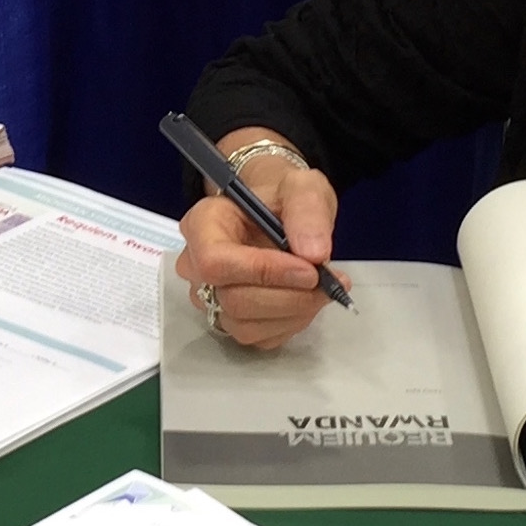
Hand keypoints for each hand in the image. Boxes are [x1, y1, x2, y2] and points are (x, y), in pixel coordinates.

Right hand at [175, 135, 343, 350]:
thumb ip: (308, 212)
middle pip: (234, 300)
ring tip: (323, 286)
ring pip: (246, 326)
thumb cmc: (282, 196)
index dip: (264, 272)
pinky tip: (306, 298)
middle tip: (329, 280)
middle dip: (290, 296)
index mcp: (203, 225)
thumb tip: (314, 254)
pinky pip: (258, 338)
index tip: (309, 269)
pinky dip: (291, 323)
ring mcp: (209, 297)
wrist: (278, 210)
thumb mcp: (302, 187)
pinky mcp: (229, 320)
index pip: (216, 262)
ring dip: (295, 311)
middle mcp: (196, 266)